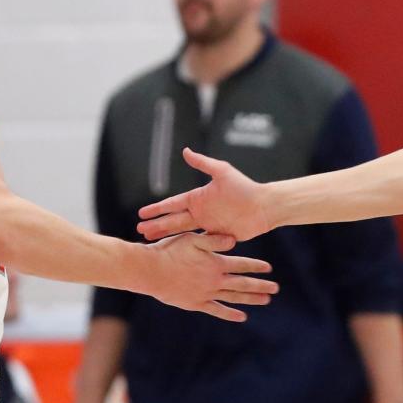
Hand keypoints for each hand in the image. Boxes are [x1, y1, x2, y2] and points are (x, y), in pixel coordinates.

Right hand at [137, 148, 271, 241]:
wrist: (263, 207)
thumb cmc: (244, 188)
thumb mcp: (222, 172)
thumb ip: (203, 163)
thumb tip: (185, 150)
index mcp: (198, 197)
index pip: (172, 204)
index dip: (157, 209)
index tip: (141, 213)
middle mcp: (200, 211)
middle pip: (173, 220)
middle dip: (156, 225)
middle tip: (139, 231)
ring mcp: (207, 225)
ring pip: (182, 232)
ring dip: (167, 237)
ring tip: (151, 242)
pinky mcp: (216, 237)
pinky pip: (197, 243)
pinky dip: (185, 247)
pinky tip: (174, 252)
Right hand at [143, 231, 276, 321]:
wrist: (149, 271)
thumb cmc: (169, 250)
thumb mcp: (191, 239)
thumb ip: (214, 240)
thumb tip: (234, 241)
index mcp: (215, 262)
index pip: (242, 264)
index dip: (256, 266)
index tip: (268, 268)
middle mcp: (214, 280)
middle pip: (243, 284)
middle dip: (261, 286)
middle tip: (275, 288)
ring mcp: (206, 294)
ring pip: (233, 298)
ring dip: (250, 299)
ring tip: (265, 300)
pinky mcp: (196, 304)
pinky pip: (217, 310)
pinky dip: (230, 314)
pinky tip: (242, 316)